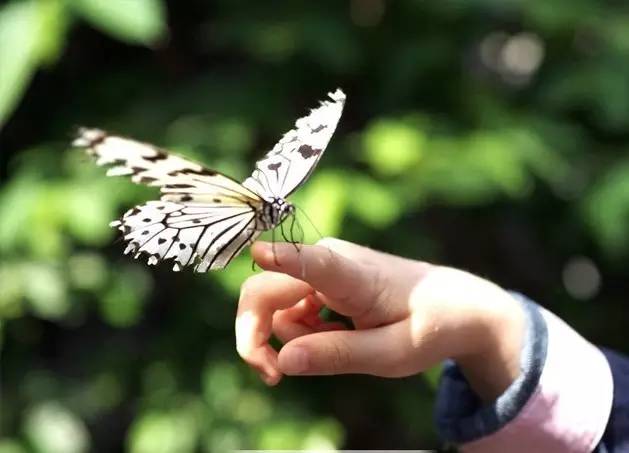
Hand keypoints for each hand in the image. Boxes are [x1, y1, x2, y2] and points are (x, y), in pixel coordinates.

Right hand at [236, 238, 524, 401]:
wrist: (451, 304)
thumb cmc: (427, 326)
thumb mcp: (390, 354)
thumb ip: (337, 356)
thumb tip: (284, 361)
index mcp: (354, 276)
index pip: (313, 262)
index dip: (282, 258)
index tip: (258, 252)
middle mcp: (329, 259)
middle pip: (264, 291)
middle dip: (257, 336)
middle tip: (273, 377)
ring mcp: (321, 265)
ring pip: (271, 303)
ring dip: (285, 337)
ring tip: (334, 350)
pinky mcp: (319, 274)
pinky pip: (286, 304)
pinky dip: (298, 330)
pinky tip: (331, 336)